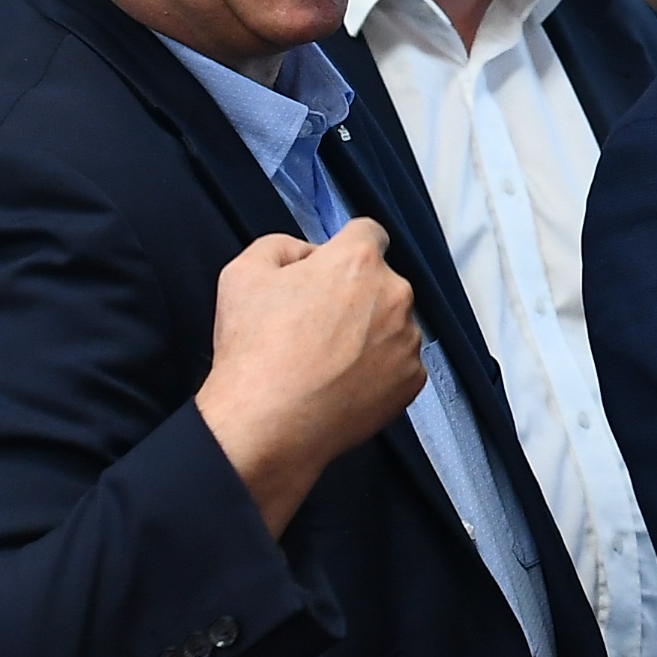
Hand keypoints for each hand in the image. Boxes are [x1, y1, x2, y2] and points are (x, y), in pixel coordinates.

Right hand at [193, 221, 424, 539]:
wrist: (268, 424)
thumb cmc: (254, 348)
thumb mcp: (243, 273)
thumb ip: (282, 246)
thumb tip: (310, 253)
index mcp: (358, 261)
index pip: (368, 233)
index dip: (344, 246)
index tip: (329, 269)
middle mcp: (395, 295)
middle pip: (381, 282)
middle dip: (355, 293)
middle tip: (316, 322)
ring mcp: (409, 341)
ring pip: (393, 324)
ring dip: (370, 332)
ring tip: (328, 359)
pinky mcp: (413, 380)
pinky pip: (399, 364)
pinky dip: (379, 369)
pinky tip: (344, 382)